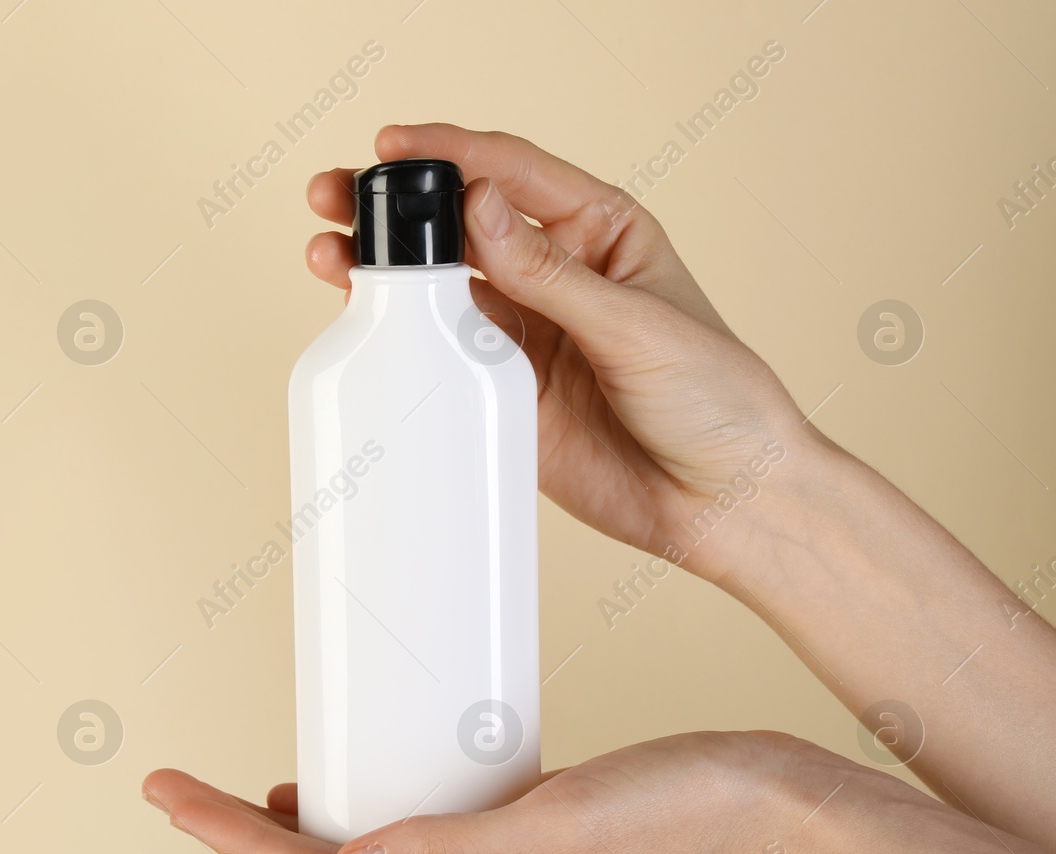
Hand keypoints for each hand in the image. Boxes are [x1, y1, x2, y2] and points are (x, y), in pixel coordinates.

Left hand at [143, 731, 817, 853]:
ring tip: (238, 799)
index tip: (170, 795)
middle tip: (177, 788)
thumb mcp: (559, 827)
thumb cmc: (684, 813)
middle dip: (241, 836)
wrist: (772, 807)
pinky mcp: (519, 838)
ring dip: (294, 832)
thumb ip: (450, 850)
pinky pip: (413, 835)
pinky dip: (364, 812)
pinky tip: (352, 786)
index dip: (232, 839)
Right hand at [307, 123, 824, 582]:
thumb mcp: (636, 325)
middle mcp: (555, 276)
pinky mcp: (506, 393)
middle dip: (397, 207)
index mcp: (600, 232)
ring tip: (329, 253)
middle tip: (337, 195)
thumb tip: (478, 211)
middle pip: (460, 225)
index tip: (392, 146)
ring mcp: (527, 335)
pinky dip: (404, 339)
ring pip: (440, 288)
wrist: (726, 504)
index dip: (450, 153)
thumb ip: (550, 273)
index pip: (511, 175)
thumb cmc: (718, 400)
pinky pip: (444, 357)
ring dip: (386, 270)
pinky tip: (368, 323)